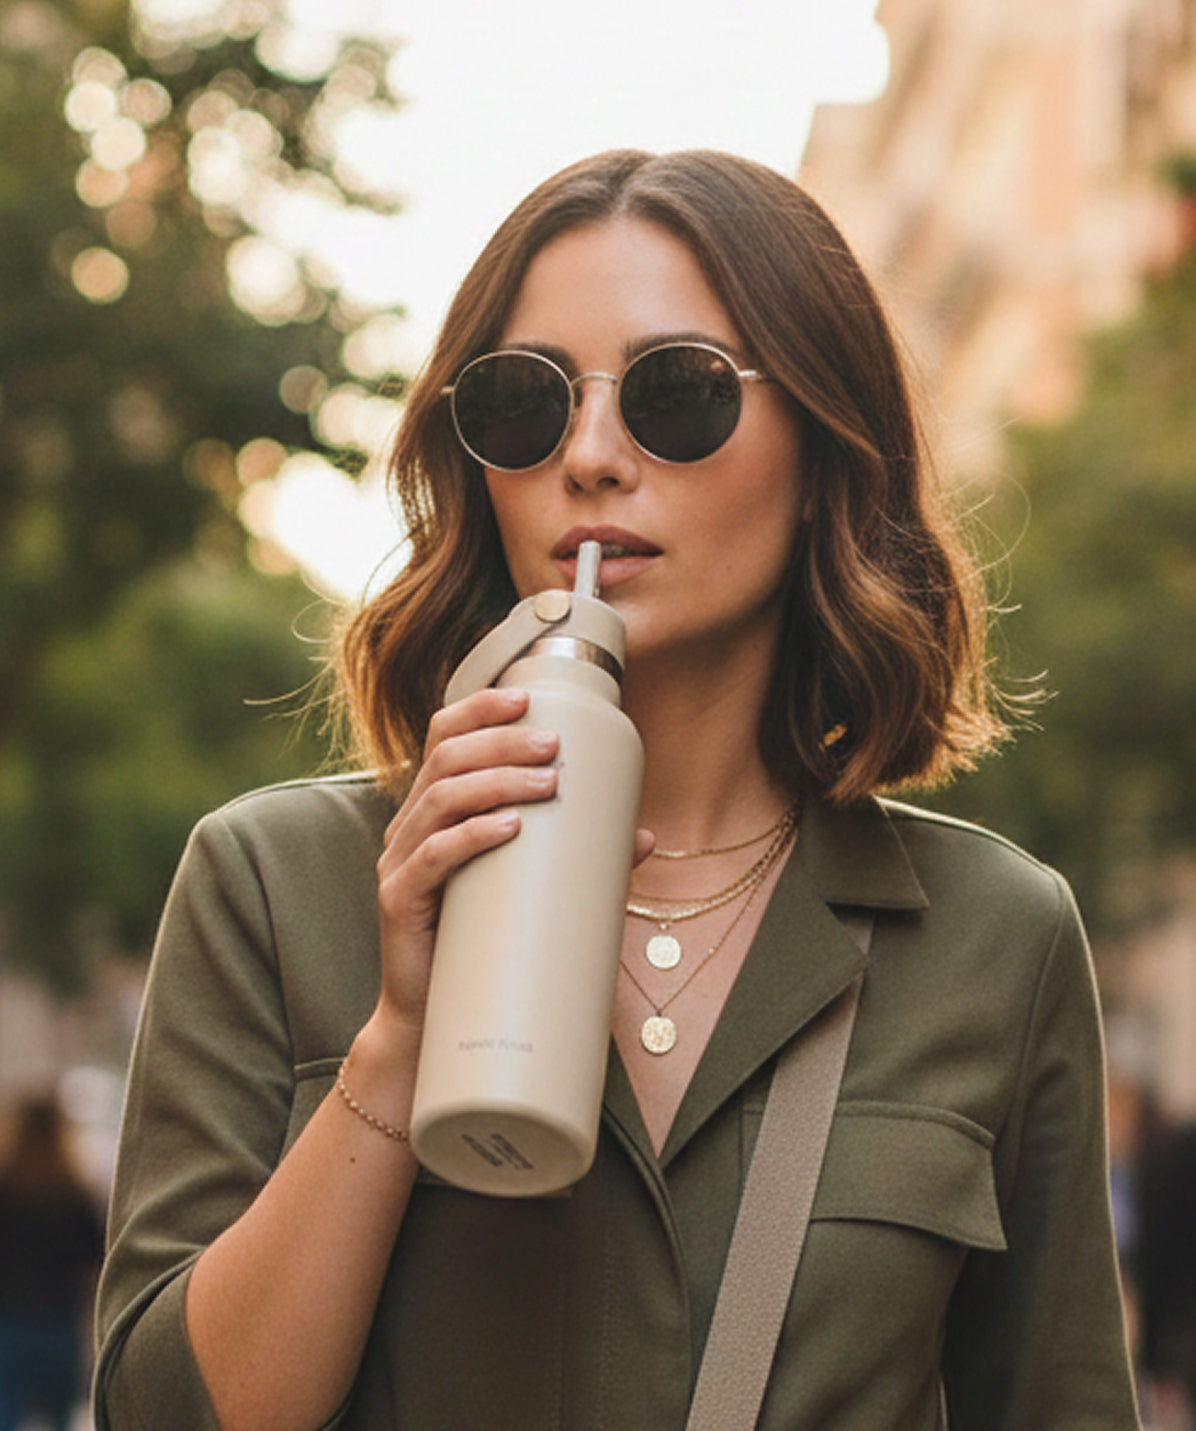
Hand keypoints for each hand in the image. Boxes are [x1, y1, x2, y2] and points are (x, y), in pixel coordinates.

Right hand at [373, 687, 559, 1030]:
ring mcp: (398, 863)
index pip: (442, 736)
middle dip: (502, 742)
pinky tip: (508, 827)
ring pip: (441, 799)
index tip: (527, 699)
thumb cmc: (480, 946)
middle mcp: (409, 827)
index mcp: (432, 811)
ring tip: (547, 783)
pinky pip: (432, 857)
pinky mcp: (398, 901)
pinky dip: (472, 836)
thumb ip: (580, 860)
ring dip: (497, 782)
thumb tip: (647, 836)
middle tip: (554, 747)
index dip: (479, 710)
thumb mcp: (528, 890)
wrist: (431, 1022)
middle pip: (446, 759)